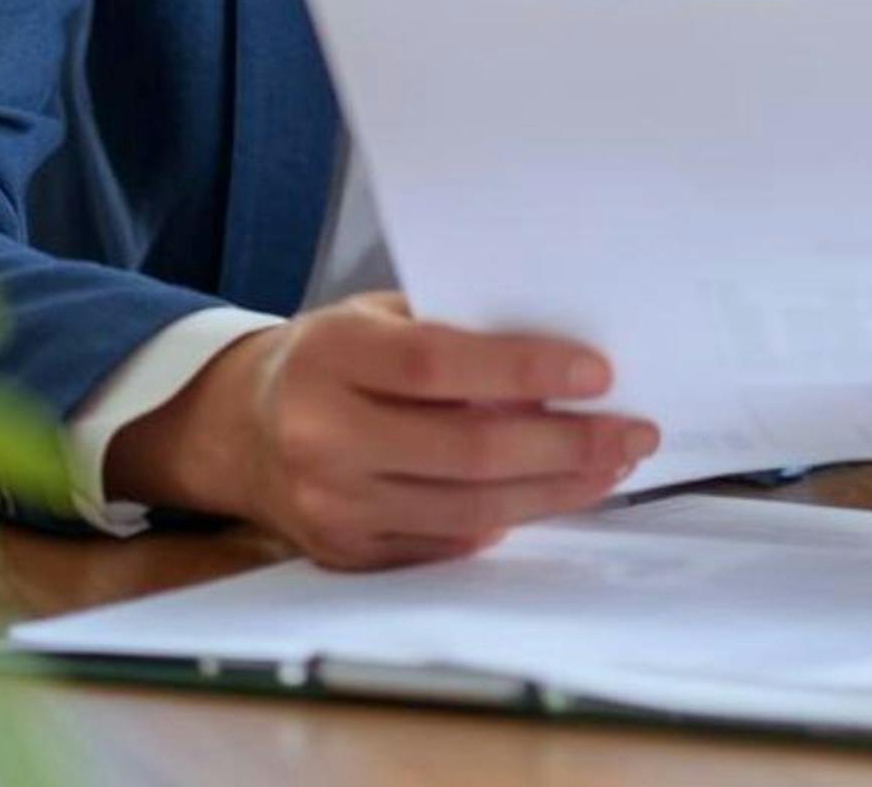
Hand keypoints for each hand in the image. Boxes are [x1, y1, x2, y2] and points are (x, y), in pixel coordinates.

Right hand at [104, 292, 655, 569]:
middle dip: (568, 445)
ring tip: (611, 465)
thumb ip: (454, 332)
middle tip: (634, 431)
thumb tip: (562, 364)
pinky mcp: (346, 553)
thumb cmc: (330, 359)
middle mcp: (321, 436)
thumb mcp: (375, 318)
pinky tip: (554, 495)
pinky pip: (449, 543)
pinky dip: (510, 519)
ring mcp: (332, 505)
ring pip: (470, 509)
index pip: (441, 365)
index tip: (599, 374)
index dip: (525, 371)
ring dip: (556, 490)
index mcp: (330, 357)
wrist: (237, 429)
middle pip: (468, 451)